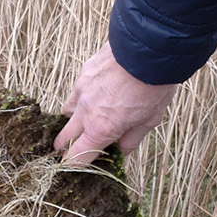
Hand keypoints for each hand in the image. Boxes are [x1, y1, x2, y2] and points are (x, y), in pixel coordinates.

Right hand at [55, 42, 177, 164]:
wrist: (149, 48)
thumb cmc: (153, 86)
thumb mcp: (150, 119)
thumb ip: (131, 139)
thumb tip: (120, 152)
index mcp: (100, 129)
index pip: (77, 157)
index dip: (75, 166)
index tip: (78, 168)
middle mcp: (85, 112)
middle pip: (63, 138)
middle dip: (65, 148)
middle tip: (70, 151)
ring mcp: (81, 90)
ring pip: (67, 113)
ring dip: (73, 121)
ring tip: (84, 121)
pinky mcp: (83, 73)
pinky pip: (76, 91)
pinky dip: (81, 98)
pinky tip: (95, 94)